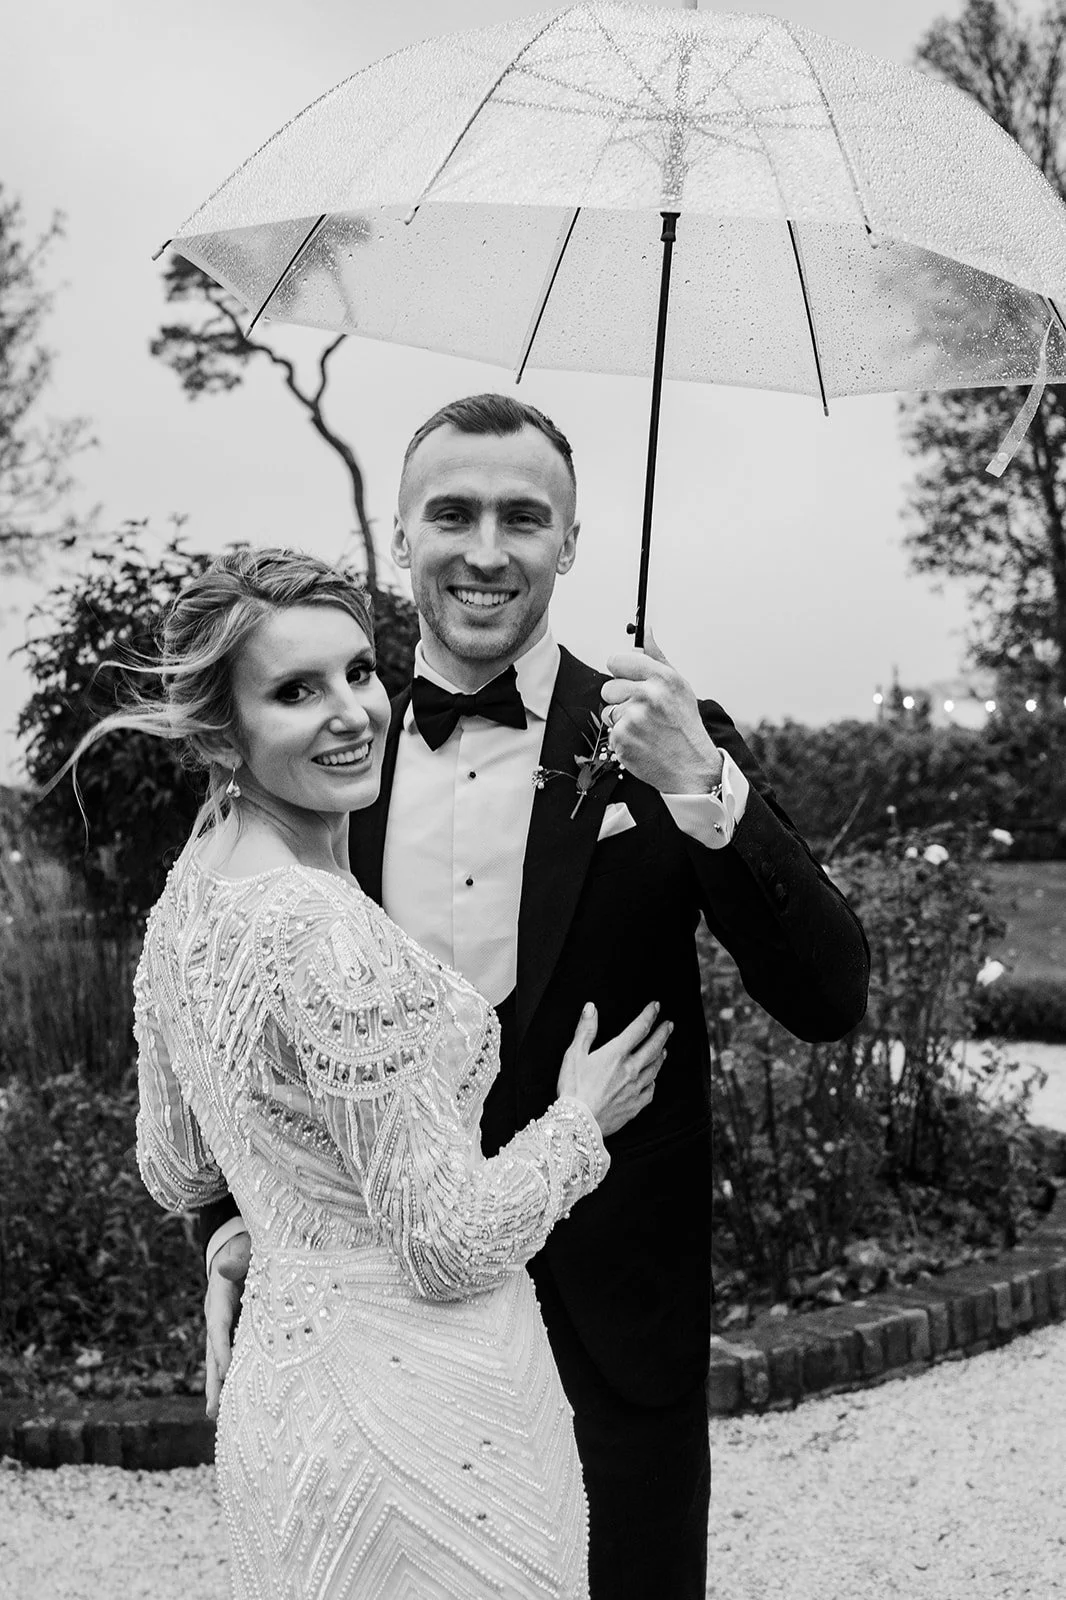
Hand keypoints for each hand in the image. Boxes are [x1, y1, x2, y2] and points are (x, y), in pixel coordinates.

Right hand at [204, 1231, 249, 1420]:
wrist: (236, 1244)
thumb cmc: (244, 1244)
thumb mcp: (243, 1244)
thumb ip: (237, 1256)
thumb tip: (226, 1268)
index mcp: (219, 1295)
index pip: (219, 1324)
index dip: (221, 1348)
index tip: (225, 1371)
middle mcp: (218, 1314)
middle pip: (213, 1351)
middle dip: (214, 1380)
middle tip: (212, 1410)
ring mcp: (225, 1324)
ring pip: (220, 1358)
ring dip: (220, 1385)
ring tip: (217, 1416)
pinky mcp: (235, 1328)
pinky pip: (233, 1354)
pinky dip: (232, 1375)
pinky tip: (236, 1398)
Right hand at [557, 1001, 671, 1137]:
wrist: (578, 1124)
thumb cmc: (573, 1088)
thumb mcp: (573, 1055)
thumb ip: (585, 1030)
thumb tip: (591, 1008)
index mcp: (616, 1054)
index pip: (639, 1029)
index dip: (649, 1015)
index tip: (656, 1006)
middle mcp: (630, 1070)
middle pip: (654, 1047)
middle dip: (663, 1033)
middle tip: (669, 1025)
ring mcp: (635, 1089)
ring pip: (655, 1069)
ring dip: (661, 1056)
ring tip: (664, 1049)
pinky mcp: (635, 1106)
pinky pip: (650, 1091)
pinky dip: (653, 1082)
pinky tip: (653, 1080)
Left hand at [602, 628, 723, 794]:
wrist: (693, 768)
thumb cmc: (685, 726)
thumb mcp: (679, 686)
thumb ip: (657, 658)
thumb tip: (645, 632)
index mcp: (662, 678)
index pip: (617, 660)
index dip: (621, 672)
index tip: (629, 680)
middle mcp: (647, 695)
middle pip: (608, 687)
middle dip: (621, 699)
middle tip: (642, 712)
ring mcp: (633, 718)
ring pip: (608, 710)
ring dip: (621, 720)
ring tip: (644, 728)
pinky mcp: (622, 739)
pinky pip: (610, 731)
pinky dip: (622, 738)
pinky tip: (642, 742)